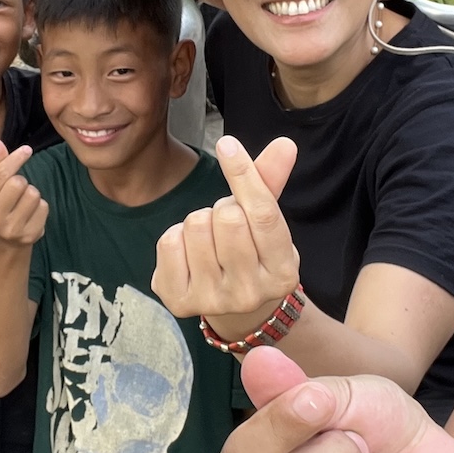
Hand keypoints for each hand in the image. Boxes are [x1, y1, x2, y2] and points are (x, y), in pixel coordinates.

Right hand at [0, 139, 45, 245]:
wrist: (3, 243)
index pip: (1, 174)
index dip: (16, 158)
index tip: (27, 149)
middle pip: (18, 183)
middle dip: (22, 181)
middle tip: (17, 190)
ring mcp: (10, 229)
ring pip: (33, 194)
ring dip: (32, 193)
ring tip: (23, 203)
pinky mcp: (28, 236)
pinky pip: (43, 207)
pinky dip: (40, 206)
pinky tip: (30, 214)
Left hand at [152, 135, 298, 321]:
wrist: (233, 308)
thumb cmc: (252, 253)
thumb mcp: (269, 223)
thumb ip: (271, 182)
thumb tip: (284, 144)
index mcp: (282, 272)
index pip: (263, 213)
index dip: (244, 174)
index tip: (227, 144)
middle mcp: (250, 293)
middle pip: (227, 217)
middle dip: (223, 207)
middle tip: (228, 224)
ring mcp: (213, 301)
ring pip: (195, 225)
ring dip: (200, 221)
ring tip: (211, 240)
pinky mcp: (179, 302)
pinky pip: (169, 242)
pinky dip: (176, 236)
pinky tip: (189, 253)